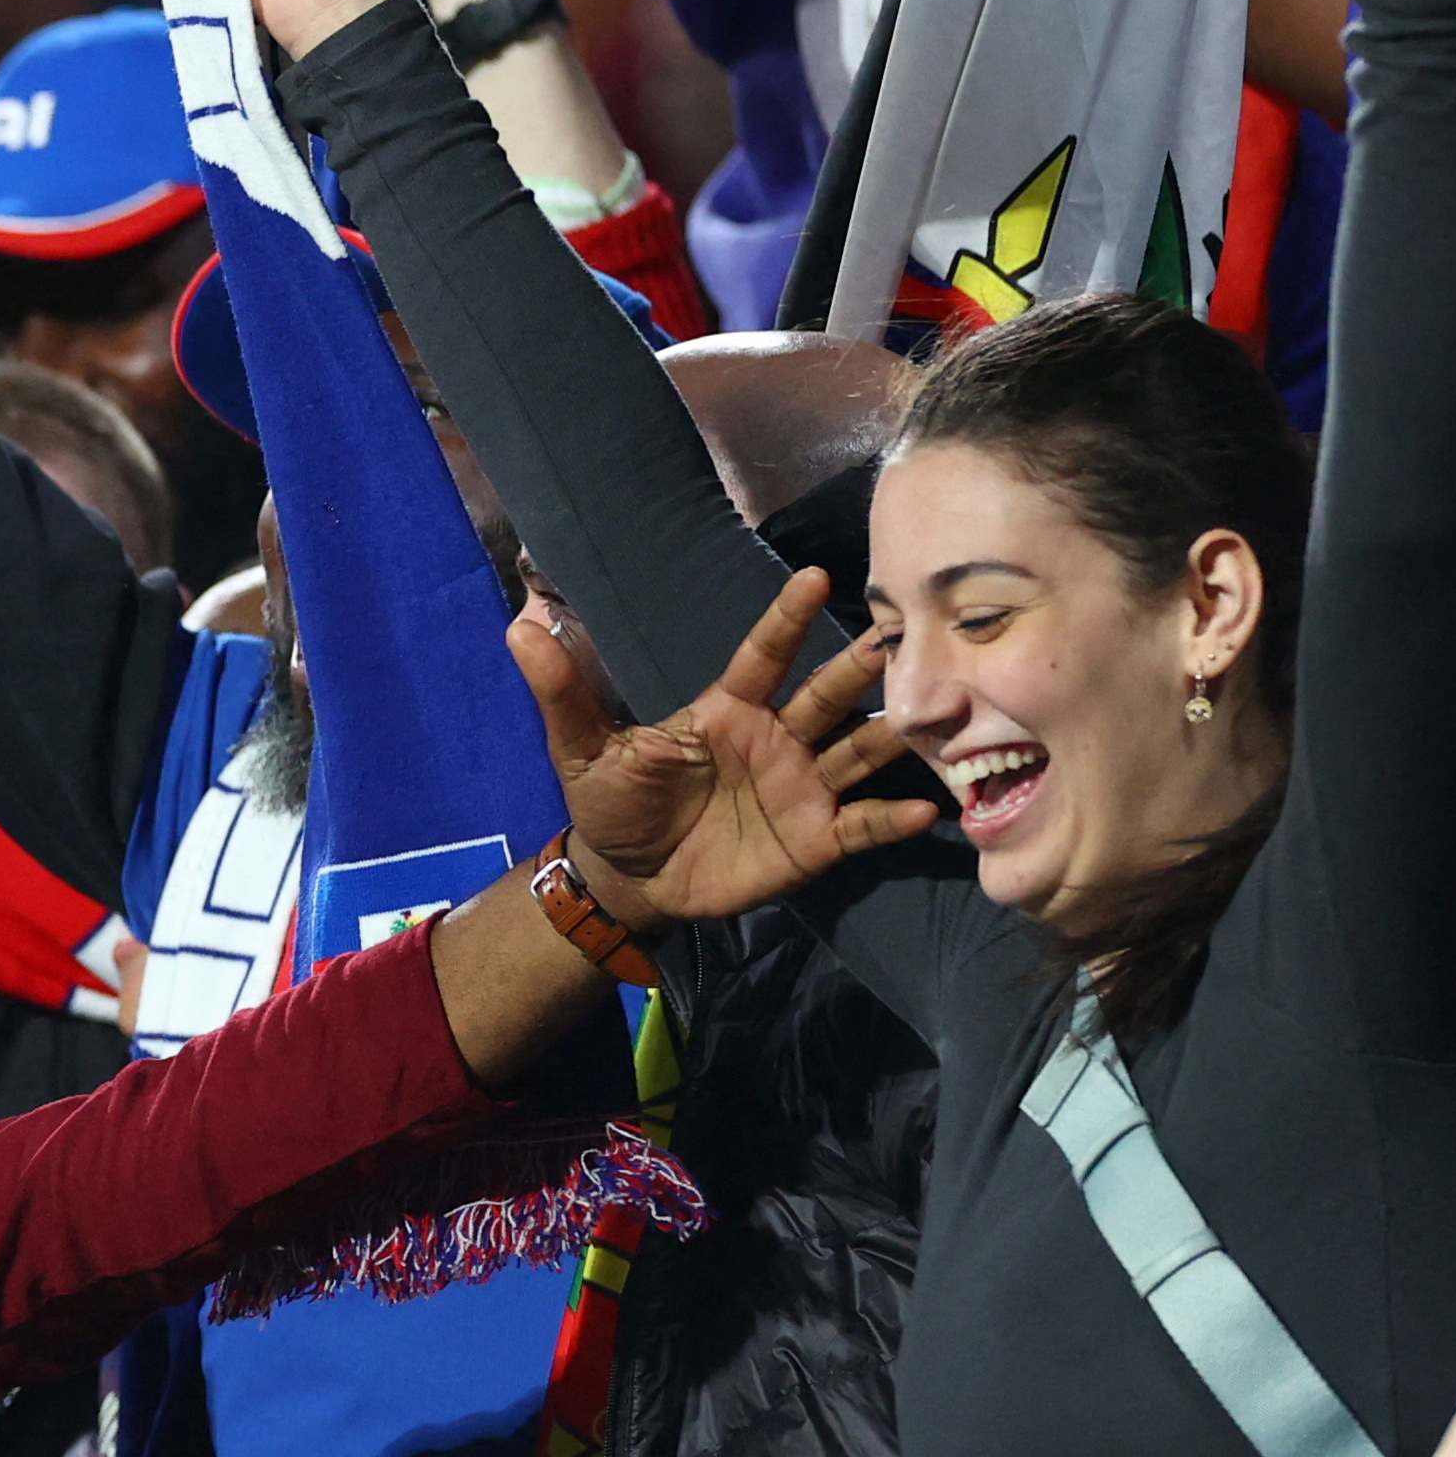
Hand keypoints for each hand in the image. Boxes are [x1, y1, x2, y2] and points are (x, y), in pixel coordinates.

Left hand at [518, 568, 936, 925]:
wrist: (628, 880)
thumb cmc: (613, 804)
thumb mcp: (582, 749)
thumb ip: (562, 691)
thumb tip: (518, 628)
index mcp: (728, 710)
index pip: (763, 655)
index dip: (786, 619)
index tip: (815, 576)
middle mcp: (777, 739)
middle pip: (827, 694)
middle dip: (862, 664)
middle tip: (901, 630)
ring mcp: (802, 787)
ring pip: (859, 750)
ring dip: (895, 732)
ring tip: (936, 707)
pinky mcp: (815, 840)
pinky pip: (862, 825)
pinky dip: (893, 819)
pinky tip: (929, 808)